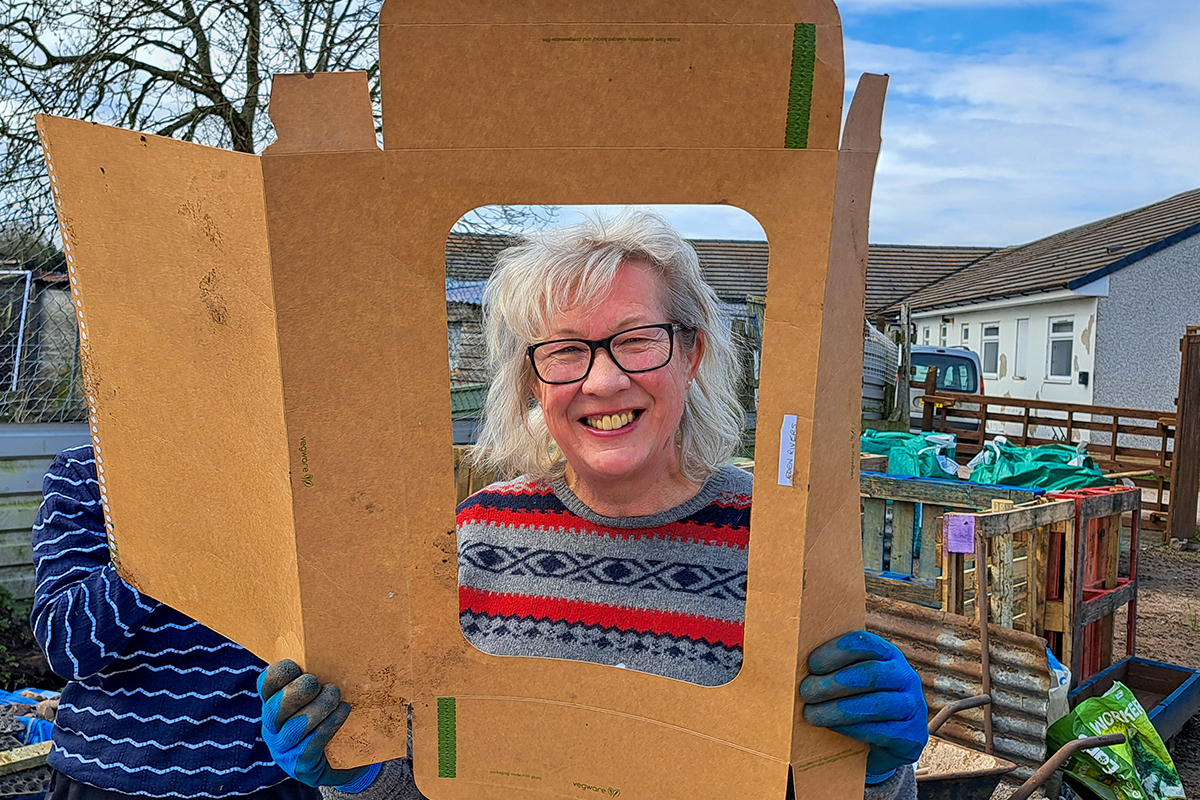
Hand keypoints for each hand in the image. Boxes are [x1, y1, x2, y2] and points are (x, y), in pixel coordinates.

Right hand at [258, 660, 380, 791]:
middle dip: (298, 692)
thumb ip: (320, 671)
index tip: (299, 665)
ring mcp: (284, 749)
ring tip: (336, 695)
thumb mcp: (321, 692)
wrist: (344, 759)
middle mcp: (273, 727)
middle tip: (318, 683)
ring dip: (318, 707)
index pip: (266, 683)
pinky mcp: (301, 766)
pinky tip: (344, 711)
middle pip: (274, 707)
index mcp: (274, 702)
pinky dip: (329, 725)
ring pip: (294, 727)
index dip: (280, 672)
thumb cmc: (332, 715)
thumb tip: (334, 632)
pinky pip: (311, 744)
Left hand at [800, 631, 927, 782]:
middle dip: (833, 683)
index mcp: (888, 655)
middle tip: (806, 692)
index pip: (864, 642)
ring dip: (838, 710)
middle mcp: (905, 676)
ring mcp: (913, 706)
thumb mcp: (854, 680)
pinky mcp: (912, 735)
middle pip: (871, 674)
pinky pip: (882, 730)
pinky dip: (852, 729)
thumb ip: (836, 669)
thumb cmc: (862, 701)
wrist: (893, 741)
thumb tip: (795, 666)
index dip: (836, 651)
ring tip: (811, 714)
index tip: (811, 665)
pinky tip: (832, 728)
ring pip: (877, 704)